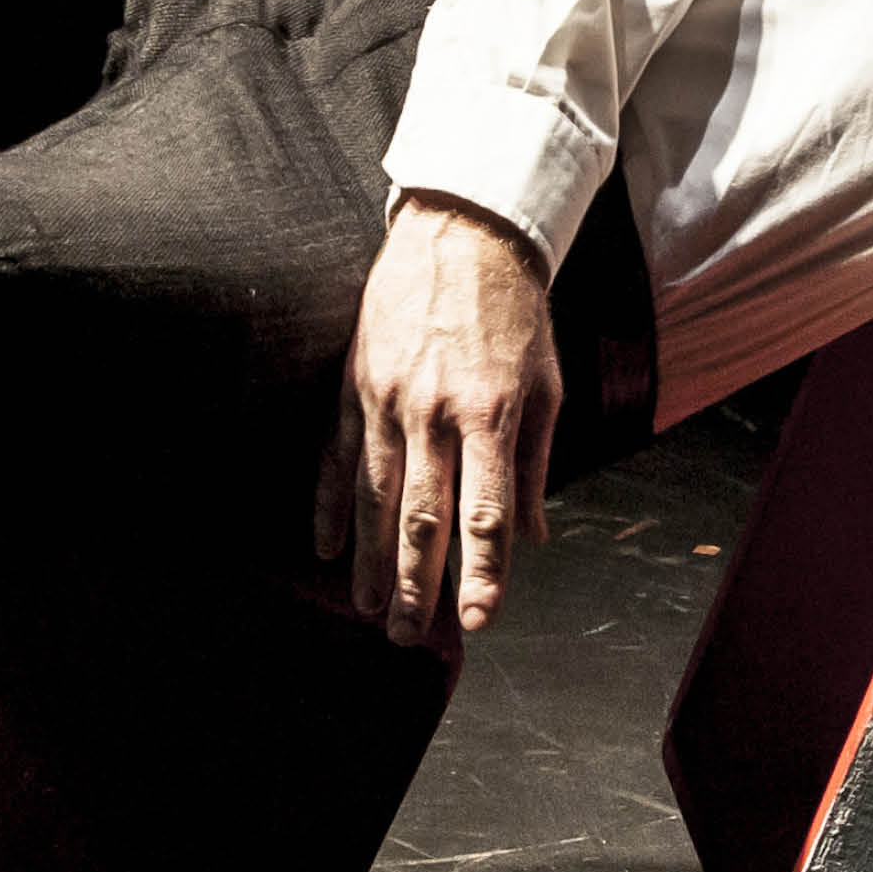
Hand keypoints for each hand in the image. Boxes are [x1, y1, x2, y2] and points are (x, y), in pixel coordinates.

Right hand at [325, 191, 560, 650]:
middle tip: (408, 638)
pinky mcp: (355, 384)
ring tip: (370, 610)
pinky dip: (331, 505)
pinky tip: (327, 548)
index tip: (478, 620)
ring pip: (375, 496)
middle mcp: (434, 412)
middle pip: (421, 516)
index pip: (485, 512)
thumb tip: (531, 536)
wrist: (463, 233)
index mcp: (490, 414)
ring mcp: (386, 398)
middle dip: (416, 584)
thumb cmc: (516, 314)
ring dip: (371, 560)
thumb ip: (532, 465)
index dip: (482, 571)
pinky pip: (337, 455)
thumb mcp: (545, 387)